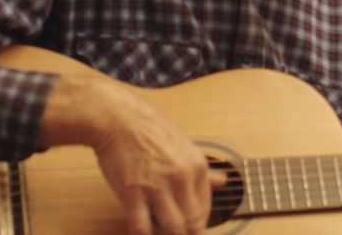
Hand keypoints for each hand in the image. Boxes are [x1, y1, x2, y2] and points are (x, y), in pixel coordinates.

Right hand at [42, 74, 221, 233]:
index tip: (188, 227)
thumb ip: (202, 169)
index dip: (197, 224)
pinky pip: (141, 227)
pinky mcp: (132, 193)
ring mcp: (158, 186)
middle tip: (177, 234)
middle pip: (193, 224)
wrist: (117, 118)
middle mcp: (182, 177)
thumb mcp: (183, 145)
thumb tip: (223, 181)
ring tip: (160, 233)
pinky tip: (141, 233)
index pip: (205, 208)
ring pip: (173, 230)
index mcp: (197, 166)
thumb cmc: (149, 129)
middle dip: (186, 234)